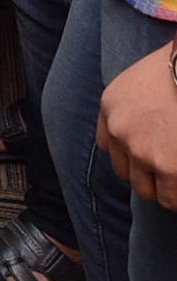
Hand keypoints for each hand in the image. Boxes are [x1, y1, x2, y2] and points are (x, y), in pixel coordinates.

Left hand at [98, 42, 176, 208]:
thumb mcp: (145, 81)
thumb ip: (137, 107)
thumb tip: (150, 132)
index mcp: (111, 105)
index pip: (109, 145)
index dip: (130, 154)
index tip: (149, 156)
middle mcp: (120, 130)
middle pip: (126, 172)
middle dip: (147, 174)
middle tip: (169, 168)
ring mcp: (142, 151)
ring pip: (147, 190)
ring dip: (164, 187)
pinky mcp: (168, 168)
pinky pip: (170, 199)